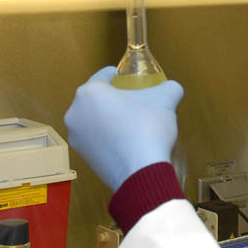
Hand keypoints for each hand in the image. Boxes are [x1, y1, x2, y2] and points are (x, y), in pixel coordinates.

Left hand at [64, 66, 183, 191]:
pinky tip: (125, 140)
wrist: (140, 172)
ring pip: (93, 119)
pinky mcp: (81, 156)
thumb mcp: (166, 100)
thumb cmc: (147, 127)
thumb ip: (169, 88)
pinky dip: (106, 136)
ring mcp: (75, 137)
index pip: (103, 76)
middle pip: (96, 98)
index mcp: (90, 92)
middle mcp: (75, 112)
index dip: (116, 74)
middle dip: (112, 97)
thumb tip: (172, 88)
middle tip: (132, 101)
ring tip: (129, 122)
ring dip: (107, 117)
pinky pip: (95, 138)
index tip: (125, 77)